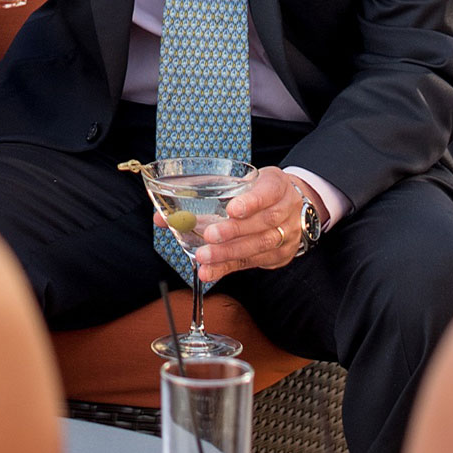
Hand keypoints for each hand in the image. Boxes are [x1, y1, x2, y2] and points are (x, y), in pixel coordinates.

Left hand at [189, 168, 324, 282]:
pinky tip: (211, 271)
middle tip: (210, 236)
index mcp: (278, 185)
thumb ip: (205, 193)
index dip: (252, 201)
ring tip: (205, 257)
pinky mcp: (279, 256)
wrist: (290, 207)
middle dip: (235, 231)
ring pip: (259, 245)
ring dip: (229, 253)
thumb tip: (162, 218)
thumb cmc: (256, 191)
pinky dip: (229, 267)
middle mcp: (287, 210)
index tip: (231, 209)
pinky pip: (252, 262)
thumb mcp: (240, 182)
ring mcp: (286, 235)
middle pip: (264, 221)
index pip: (270, 191)